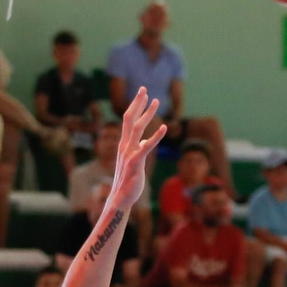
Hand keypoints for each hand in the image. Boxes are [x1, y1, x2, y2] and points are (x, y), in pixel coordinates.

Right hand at [108, 89, 164, 211]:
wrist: (121, 198)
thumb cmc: (129, 180)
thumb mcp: (134, 161)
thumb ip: (138, 149)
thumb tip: (144, 142)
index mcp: (124, 144)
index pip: (128, 120)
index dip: (135, 106)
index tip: (143, 94)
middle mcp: (125, 146)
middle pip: (129, 119)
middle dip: (137, 103)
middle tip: (144, 89)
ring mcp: (129, 153)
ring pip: (137, 128)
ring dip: (146, 114)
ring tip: (156, 101)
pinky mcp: (136, 163)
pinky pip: (146, 146)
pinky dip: (155, 136)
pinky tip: (165, 127)